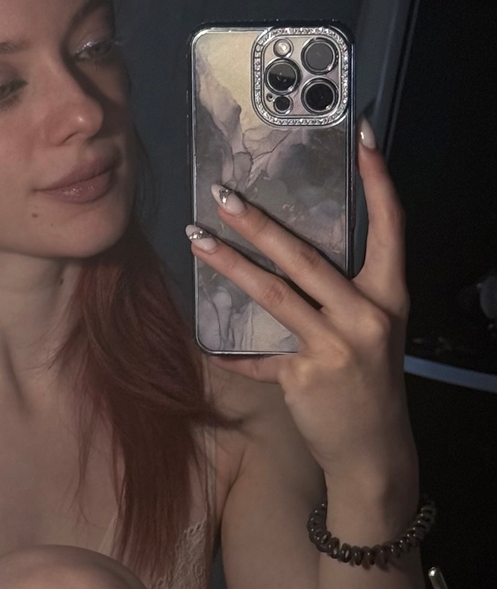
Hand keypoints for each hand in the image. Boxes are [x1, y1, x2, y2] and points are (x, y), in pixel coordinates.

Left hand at [187, 120, 413, 486]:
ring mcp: (337, 346)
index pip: (391, 226)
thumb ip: (335, 296)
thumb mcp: (369, 332)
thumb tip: (283, 257)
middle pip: (307, 256)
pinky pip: (257, 356)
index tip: (361, 137)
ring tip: (196, 239)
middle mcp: (367, 315)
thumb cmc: (369, 382)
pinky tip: (204, 343)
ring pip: (273, 294)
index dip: (378, 181)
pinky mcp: (306, 376)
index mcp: (388, 296)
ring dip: (228, 265)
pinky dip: (231, 352)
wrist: (375, 451)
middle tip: (223, 195)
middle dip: (260, 222)